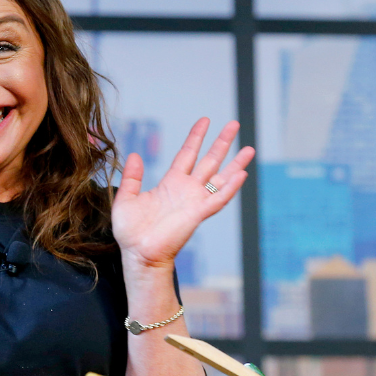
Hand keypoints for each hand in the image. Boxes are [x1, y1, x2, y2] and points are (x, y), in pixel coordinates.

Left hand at [112, 118, 253, 269]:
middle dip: (222, 143)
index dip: (196, 137)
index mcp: (171, 184)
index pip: (187, 154)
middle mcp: (186, 190)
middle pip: (209, 161)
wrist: (137, 254)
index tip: (205, 120)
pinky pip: (217, 199)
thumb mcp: (126, 198)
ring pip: (220, 179)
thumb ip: (132, 177)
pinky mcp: (197, 214)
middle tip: (234, 124)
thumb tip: (134, 155)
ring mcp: (194, 201)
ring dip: (235, 164)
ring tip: (249, 149)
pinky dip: (230, 188)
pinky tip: (241, 174)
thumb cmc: (131, 231)